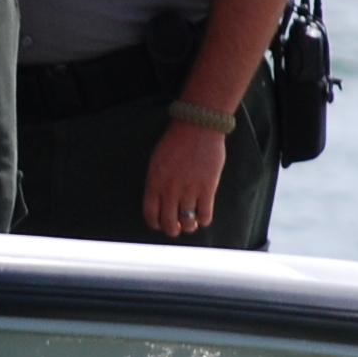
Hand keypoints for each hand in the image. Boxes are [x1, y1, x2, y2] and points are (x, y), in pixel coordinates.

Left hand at [140, 118, 228, 238]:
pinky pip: (205, 214)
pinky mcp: (207, 188)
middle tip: (177, 227)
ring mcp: (189, 190)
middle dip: (172, 229)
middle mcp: (170, 190)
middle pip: (169, 223)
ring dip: (189, 226)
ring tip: (191, 223)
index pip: (150, 214)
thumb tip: (160, 201)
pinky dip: (203, 220)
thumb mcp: (157, 161)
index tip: (160, 225)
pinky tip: (203, 216)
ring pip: (187, 222)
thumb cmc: (176, 141)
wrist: (197, 127)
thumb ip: (157, 182)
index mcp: (154, 182)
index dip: (156, 224)